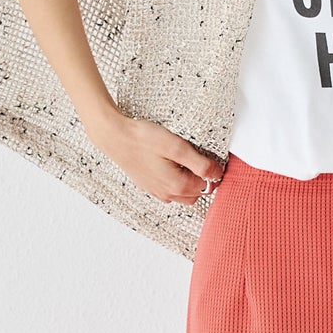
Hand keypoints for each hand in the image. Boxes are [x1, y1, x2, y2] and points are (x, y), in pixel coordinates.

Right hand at [89, 111, 225, 204]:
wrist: (115, 137)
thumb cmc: (144, 139)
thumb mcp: (178, 147)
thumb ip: (200, 163)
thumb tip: (217, 174)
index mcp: (178, 186)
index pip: (207, 186)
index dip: (211, 172)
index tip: (207, 157)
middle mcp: (167, 194)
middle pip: (195, 194)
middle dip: (200, 180)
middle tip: (195, 158)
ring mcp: (155, 191)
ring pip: (181, 195)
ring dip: (187, 183)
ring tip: (181, 161)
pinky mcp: (147, 186)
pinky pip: (167, 191)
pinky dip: (173, 182)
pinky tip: (167, 165)